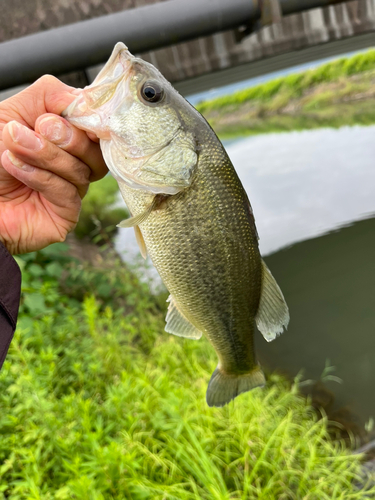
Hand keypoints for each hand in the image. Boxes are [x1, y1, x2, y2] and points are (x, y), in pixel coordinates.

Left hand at [0, 75, 106, 254]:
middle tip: (38, 128)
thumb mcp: (14, 113)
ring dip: (46, 156)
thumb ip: (50, 97)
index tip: (70, 113)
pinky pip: (68, 193)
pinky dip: (40, 177)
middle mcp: (74, 162)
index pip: (97, 124)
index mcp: (67, 135)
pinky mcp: (66, 214)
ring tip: (13, 149)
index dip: (89, 117)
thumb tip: (85, 102)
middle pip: (96, 148)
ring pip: (82, 170)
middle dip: (67, 136)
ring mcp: (72, 189)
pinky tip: (15, 168)